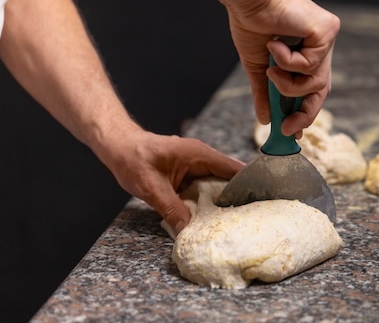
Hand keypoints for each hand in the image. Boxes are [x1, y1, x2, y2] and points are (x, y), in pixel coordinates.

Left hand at [102, 129, 242, 235]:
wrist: (117, 147)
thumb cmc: (133, 158)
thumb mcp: (151, 188)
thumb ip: (172, 209)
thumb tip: (187, 231)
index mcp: (199, 154)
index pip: (233, 168)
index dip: (248, 184)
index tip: (260, 202)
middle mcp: (201, 158)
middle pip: (229, 179)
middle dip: (237, 197)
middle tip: (248, 218)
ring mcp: (195, 166)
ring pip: (216, 185)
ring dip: (221, 201)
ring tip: (234, 221)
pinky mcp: (188, 173)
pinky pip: (204, 188)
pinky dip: (208, 201)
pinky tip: (210, 218)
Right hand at [226, 0, 339, 137]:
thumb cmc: (251, 24)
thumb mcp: (258, 67)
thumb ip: (264, 93)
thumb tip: (265, 120)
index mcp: (308, 52)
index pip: (313, 88)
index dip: (305, 111)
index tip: (291, 130)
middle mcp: (322, 45)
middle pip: (321, 89)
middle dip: (304, 112)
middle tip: (287, 127)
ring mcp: (326, 38)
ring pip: (316, 82)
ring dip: (288, 84)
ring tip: (271, 70)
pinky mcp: (327, 31)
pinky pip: (310, 65)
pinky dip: (288, 62)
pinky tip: (275, 44)